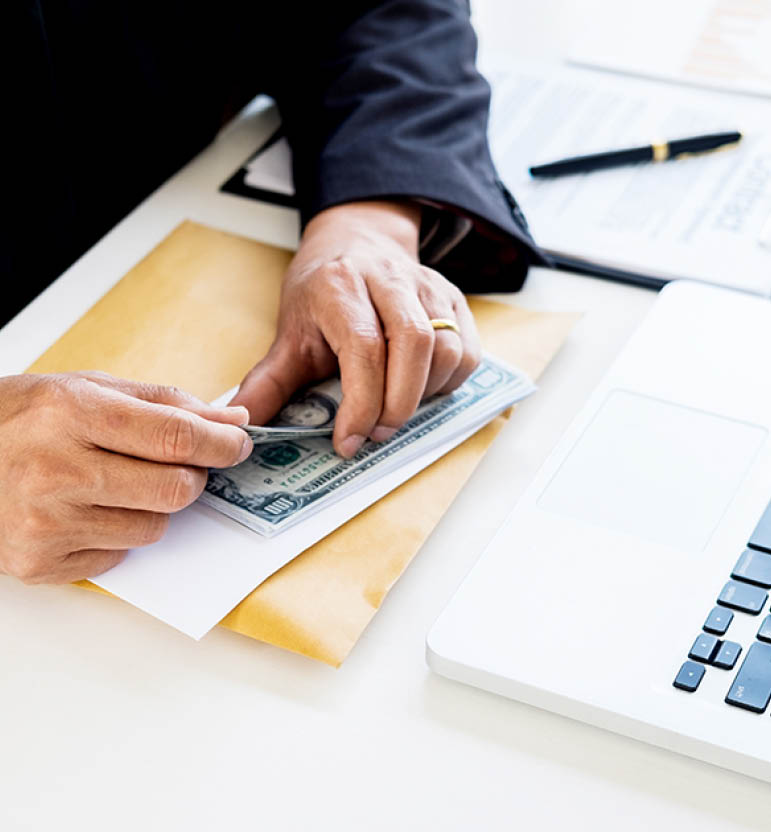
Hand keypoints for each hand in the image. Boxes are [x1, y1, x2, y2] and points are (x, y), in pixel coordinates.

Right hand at [0, 372, 251, 583]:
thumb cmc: (20, 419)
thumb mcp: (88, 389)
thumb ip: (164, 403)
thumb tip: (229, 421)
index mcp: (72, 413)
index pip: (177, 436)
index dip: (221, 443)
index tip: (237, 444)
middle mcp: (58, 471)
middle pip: (176, 489)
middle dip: (191, 477)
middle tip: (178, 465)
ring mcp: (47, 524)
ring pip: (154, 528)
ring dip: (152, 507)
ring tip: (114, 484)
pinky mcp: (41, 563)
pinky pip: (119, 557)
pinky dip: (116, 535)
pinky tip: (85, 511)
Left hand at [230, 201, 481, 457]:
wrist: (355, 243)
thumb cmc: (322, 293)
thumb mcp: (289, 332)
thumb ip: (269, 381)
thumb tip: (243, 424)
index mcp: (340, 286)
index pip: (363, 347)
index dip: (361, 403)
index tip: (348, 441)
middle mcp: (389, 280)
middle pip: (415, 343)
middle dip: (398, 404)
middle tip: (377, 435)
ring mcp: (428, 287)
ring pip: (447, 349)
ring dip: (425, 395)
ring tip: (394, 411)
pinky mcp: (454, 298)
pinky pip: (468, 351)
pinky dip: (450, 382)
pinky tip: (421, 390)